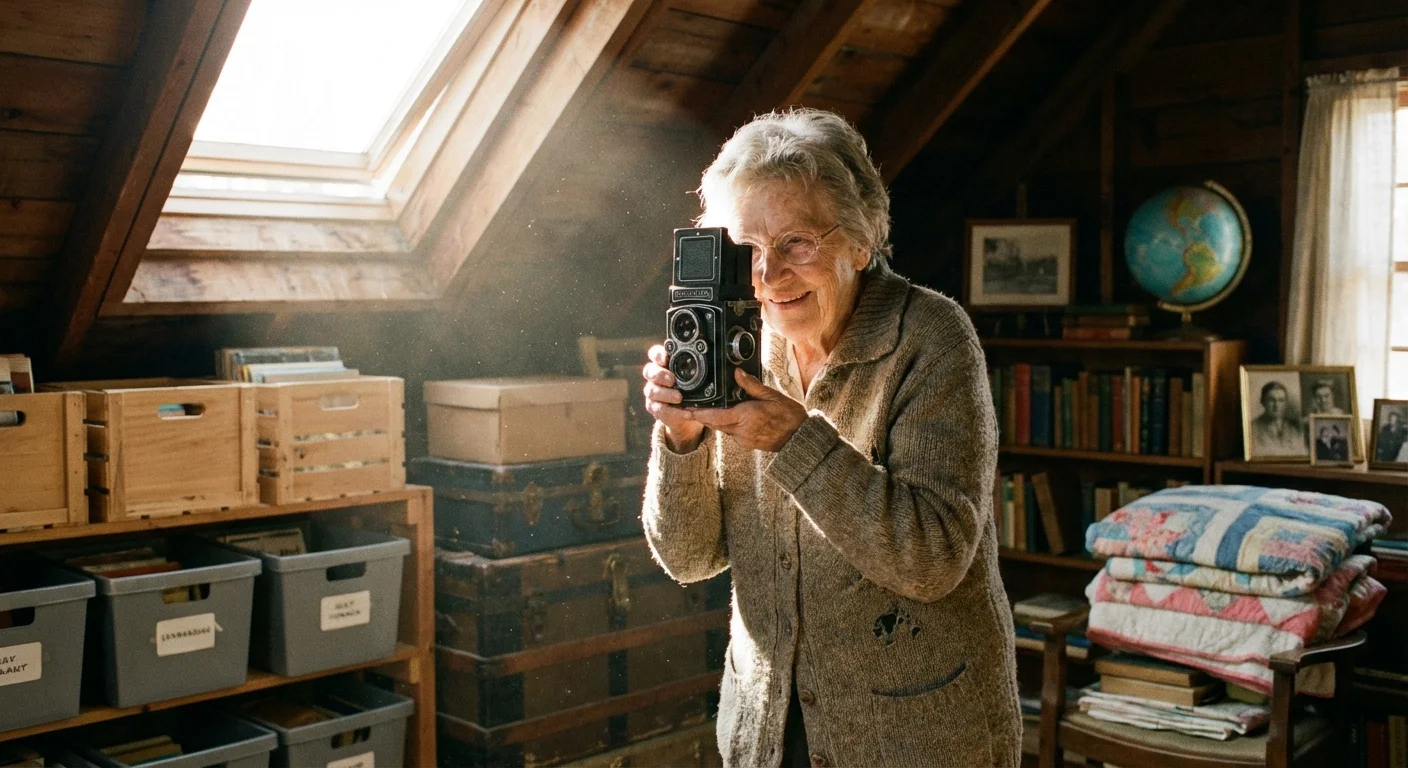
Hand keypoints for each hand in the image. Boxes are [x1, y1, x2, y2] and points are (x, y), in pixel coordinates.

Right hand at [643, 344, 704, 451]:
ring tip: (679, 398)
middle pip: (649, 371)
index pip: (654, 354)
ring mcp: (653, 392)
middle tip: (672, 379)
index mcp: (664, 364)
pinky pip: (659, 409)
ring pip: (652, 390)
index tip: (665, 357)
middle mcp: (655, 376)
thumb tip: (733, 368)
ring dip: (666, 394)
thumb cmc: (692, 390)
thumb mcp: (701, 378)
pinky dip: (673, 412)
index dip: (657, 354)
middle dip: (660, 375)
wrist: (686, 414)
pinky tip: (685, 413)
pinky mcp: (655, 408)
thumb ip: (707, 369)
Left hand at [689, 369, 807, 451]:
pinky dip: (727, 424)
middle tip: (691, 404)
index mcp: (745, 417)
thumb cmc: (790, 417)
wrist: (800, 439)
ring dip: (715, 419)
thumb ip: (752, 385)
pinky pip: (731, 433)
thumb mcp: (772, 396)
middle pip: (713, 422)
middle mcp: (740, 431)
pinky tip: (732, 416)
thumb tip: (737, 372)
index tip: (685, 407)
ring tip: (708, 407)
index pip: (713, 415)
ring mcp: (743, 440)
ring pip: (721, 428)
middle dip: (703, 415)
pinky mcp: (747, 444)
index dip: (697, 412)